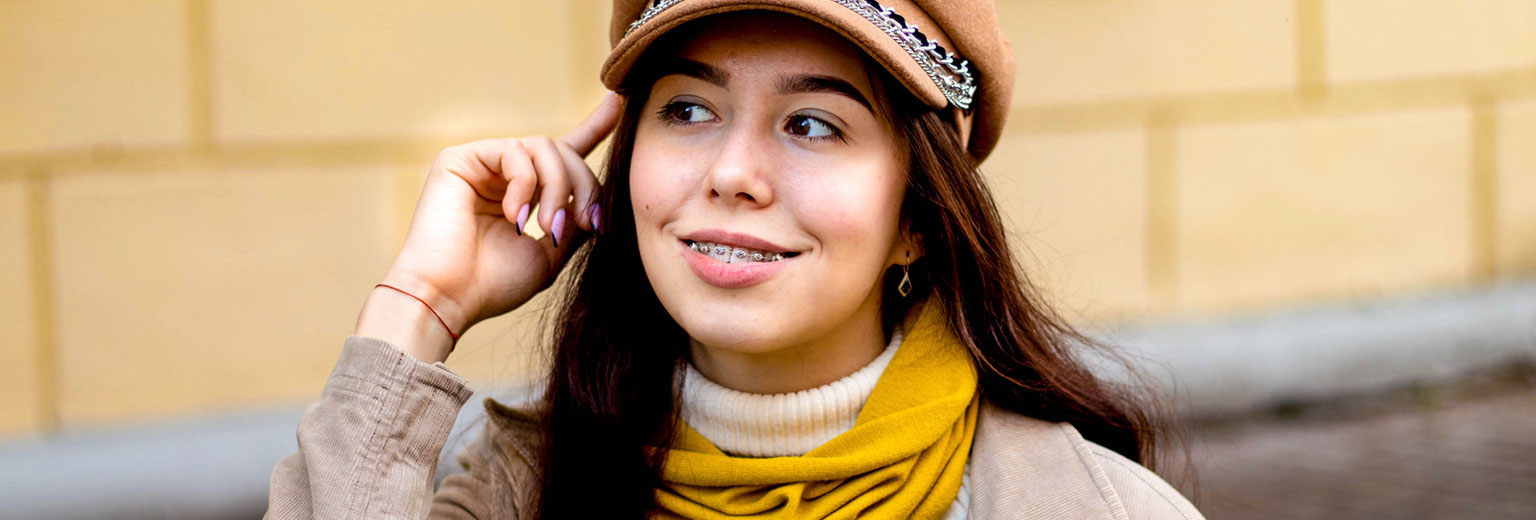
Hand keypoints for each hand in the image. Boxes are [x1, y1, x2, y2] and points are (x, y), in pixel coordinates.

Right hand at [362, 93, 621, 360]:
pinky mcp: (459, 158)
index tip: (618, 103)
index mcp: (523, 194)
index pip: (561, 154)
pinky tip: (514, 216)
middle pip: (562, 151)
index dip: (592, 129)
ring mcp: (480, 164)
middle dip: (583, 185)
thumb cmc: (492, 284)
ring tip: (547, 227)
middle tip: (585, 224)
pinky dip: (525, 184)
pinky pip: (513, 151)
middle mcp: (501, 174)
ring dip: (557, 187)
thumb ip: (574, 221)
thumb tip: (596, 199)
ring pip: (543, 147)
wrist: (448, 298)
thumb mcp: (550, 254)